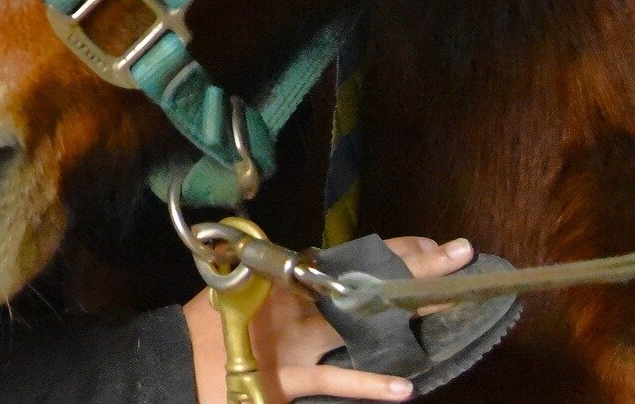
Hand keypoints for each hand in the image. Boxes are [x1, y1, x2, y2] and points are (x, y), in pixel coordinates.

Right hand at [182, 235, 473, 402]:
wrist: (174, 362)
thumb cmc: (213, 329)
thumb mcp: (250, 295)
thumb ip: (284, 283)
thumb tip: (317, 271)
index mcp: (291, 281)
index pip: (355, 259)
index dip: (398, 252)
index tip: (437, 246)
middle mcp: (300, 304)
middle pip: (367, 283)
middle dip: (415, 272)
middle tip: (460, 256)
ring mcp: (296, 339)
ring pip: (360, 322)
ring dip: (404, 315)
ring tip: (450, 305)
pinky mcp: (287, 377)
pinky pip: (332, 379)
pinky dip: (367, 385)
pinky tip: (403, 388)